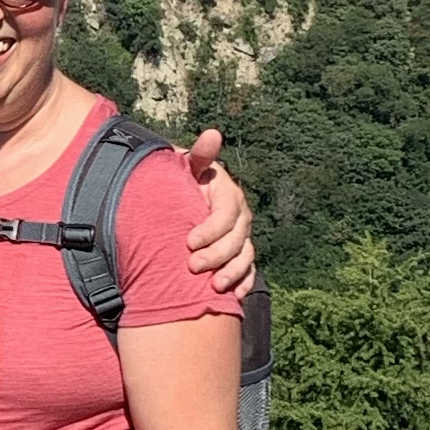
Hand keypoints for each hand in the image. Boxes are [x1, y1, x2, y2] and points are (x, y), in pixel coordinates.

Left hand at [179, 129, 255, 300]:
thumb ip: (199, 155)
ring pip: (245, 257)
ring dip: (232, 274)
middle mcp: (240, 217)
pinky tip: (233, 296)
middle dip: (217, 256)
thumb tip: (213, 133)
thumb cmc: (181, 182)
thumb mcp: (188, 167)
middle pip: (237, 240)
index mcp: (229, 195)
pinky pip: (249, 271)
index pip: (226, 215)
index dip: (210, 230)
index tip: (189, 242)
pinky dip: (244, 283)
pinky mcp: (240, 254)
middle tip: (193, 267)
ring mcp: (242, 237)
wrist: (180, 199)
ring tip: (214, 287)